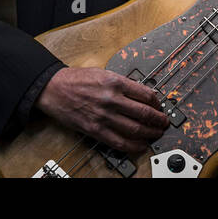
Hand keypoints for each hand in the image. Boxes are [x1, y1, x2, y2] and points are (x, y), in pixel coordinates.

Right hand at [35, 66, 171, 153]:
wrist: (53, 89)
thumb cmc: (76, 79)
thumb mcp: (103, 73)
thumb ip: (122, 83)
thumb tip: (140, 94)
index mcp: (115, 82)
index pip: (146, 95)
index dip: (157, 103)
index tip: (160, 106)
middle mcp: (112, 99)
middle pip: (144, 113)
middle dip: (158, 120)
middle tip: (164, 122)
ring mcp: (104, 116)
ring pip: (135, 129)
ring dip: (150, 133)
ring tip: (156, 134)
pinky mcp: (95, 130)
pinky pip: (118, 141)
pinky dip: (133, 145)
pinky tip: (140, 145)